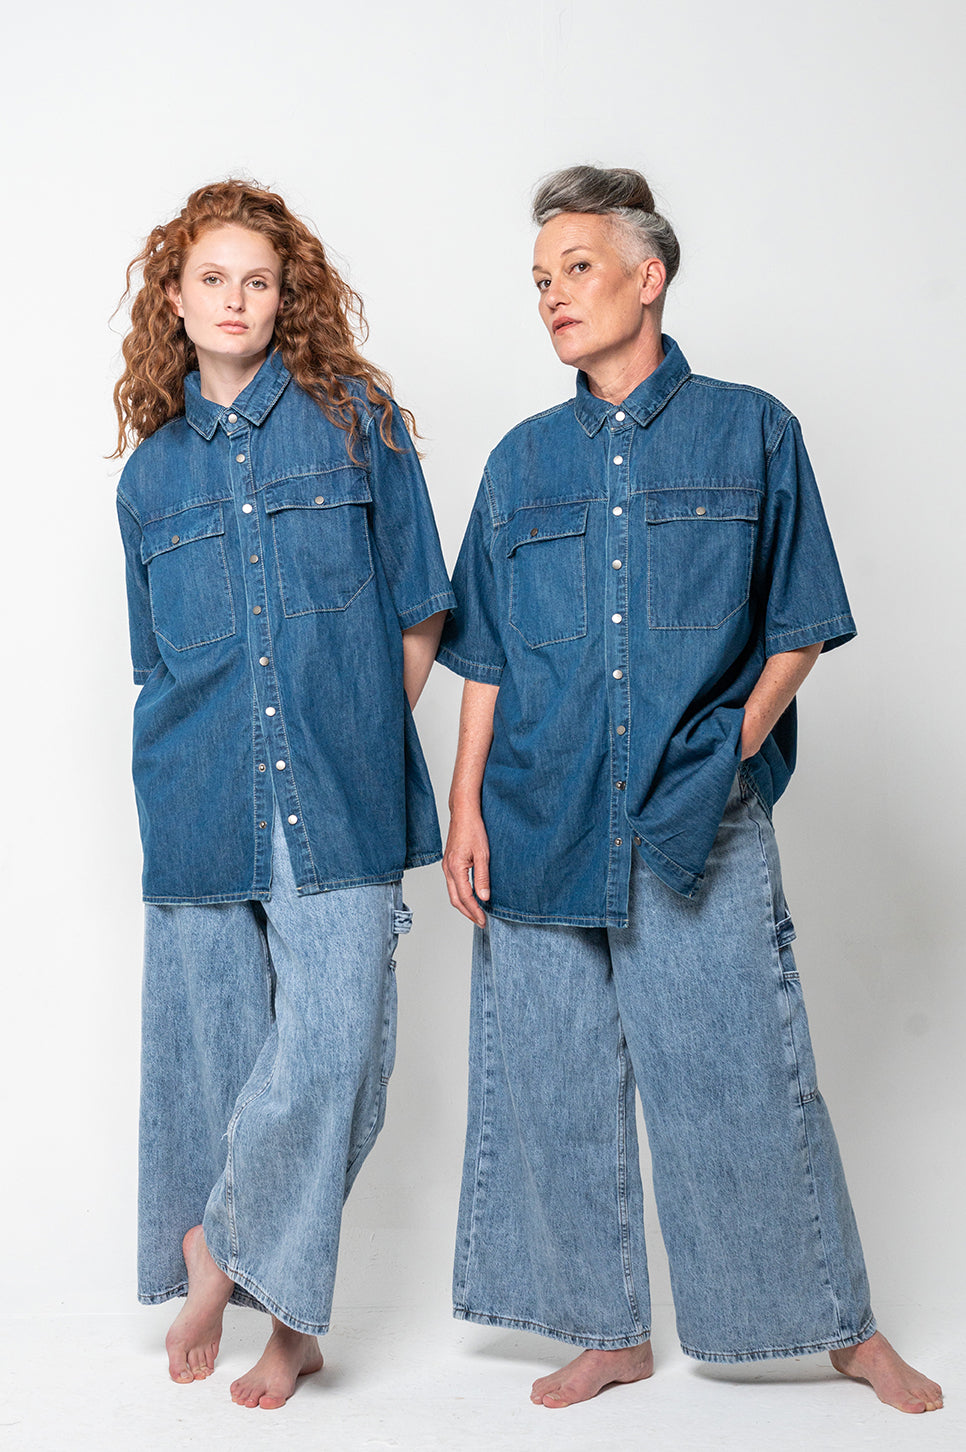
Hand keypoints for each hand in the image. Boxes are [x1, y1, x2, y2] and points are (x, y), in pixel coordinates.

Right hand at [443, 805, 490, 925]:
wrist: (463, 812)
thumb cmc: (473, 829)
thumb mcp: (483, 854)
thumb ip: (482, 877)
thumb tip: (484, 898)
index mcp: (455, 868)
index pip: (465, 897)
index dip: (475, 911)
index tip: (484, 920)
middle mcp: (447, 869)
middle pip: (455, 899)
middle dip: (468, 912)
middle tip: (481, 922)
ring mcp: (446, 866)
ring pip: (452, 893)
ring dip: (464, 905)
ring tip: (477, 912)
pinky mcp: (449, 862)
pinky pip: (453, 884)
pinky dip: (461, 895)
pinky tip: (471, 896)